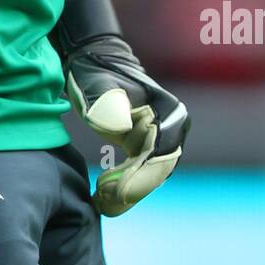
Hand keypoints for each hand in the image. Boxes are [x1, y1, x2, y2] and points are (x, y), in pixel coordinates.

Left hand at [51, 0, 189, 217]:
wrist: (92, 62)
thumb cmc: (94, 72)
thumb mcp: (97, 85)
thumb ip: (108, 103)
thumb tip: (122, 125)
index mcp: (167, 110)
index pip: (159, 154)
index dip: (139, 177)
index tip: (114, 191)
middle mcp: (172, 125)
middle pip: (158, 170)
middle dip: (132, 190)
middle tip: (104, 202)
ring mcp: (162, 136)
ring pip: (151, 176)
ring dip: (128, 193)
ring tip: (100, 201)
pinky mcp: (148, 144)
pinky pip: (142, 173)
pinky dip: (125, 187)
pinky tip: (102, 196)